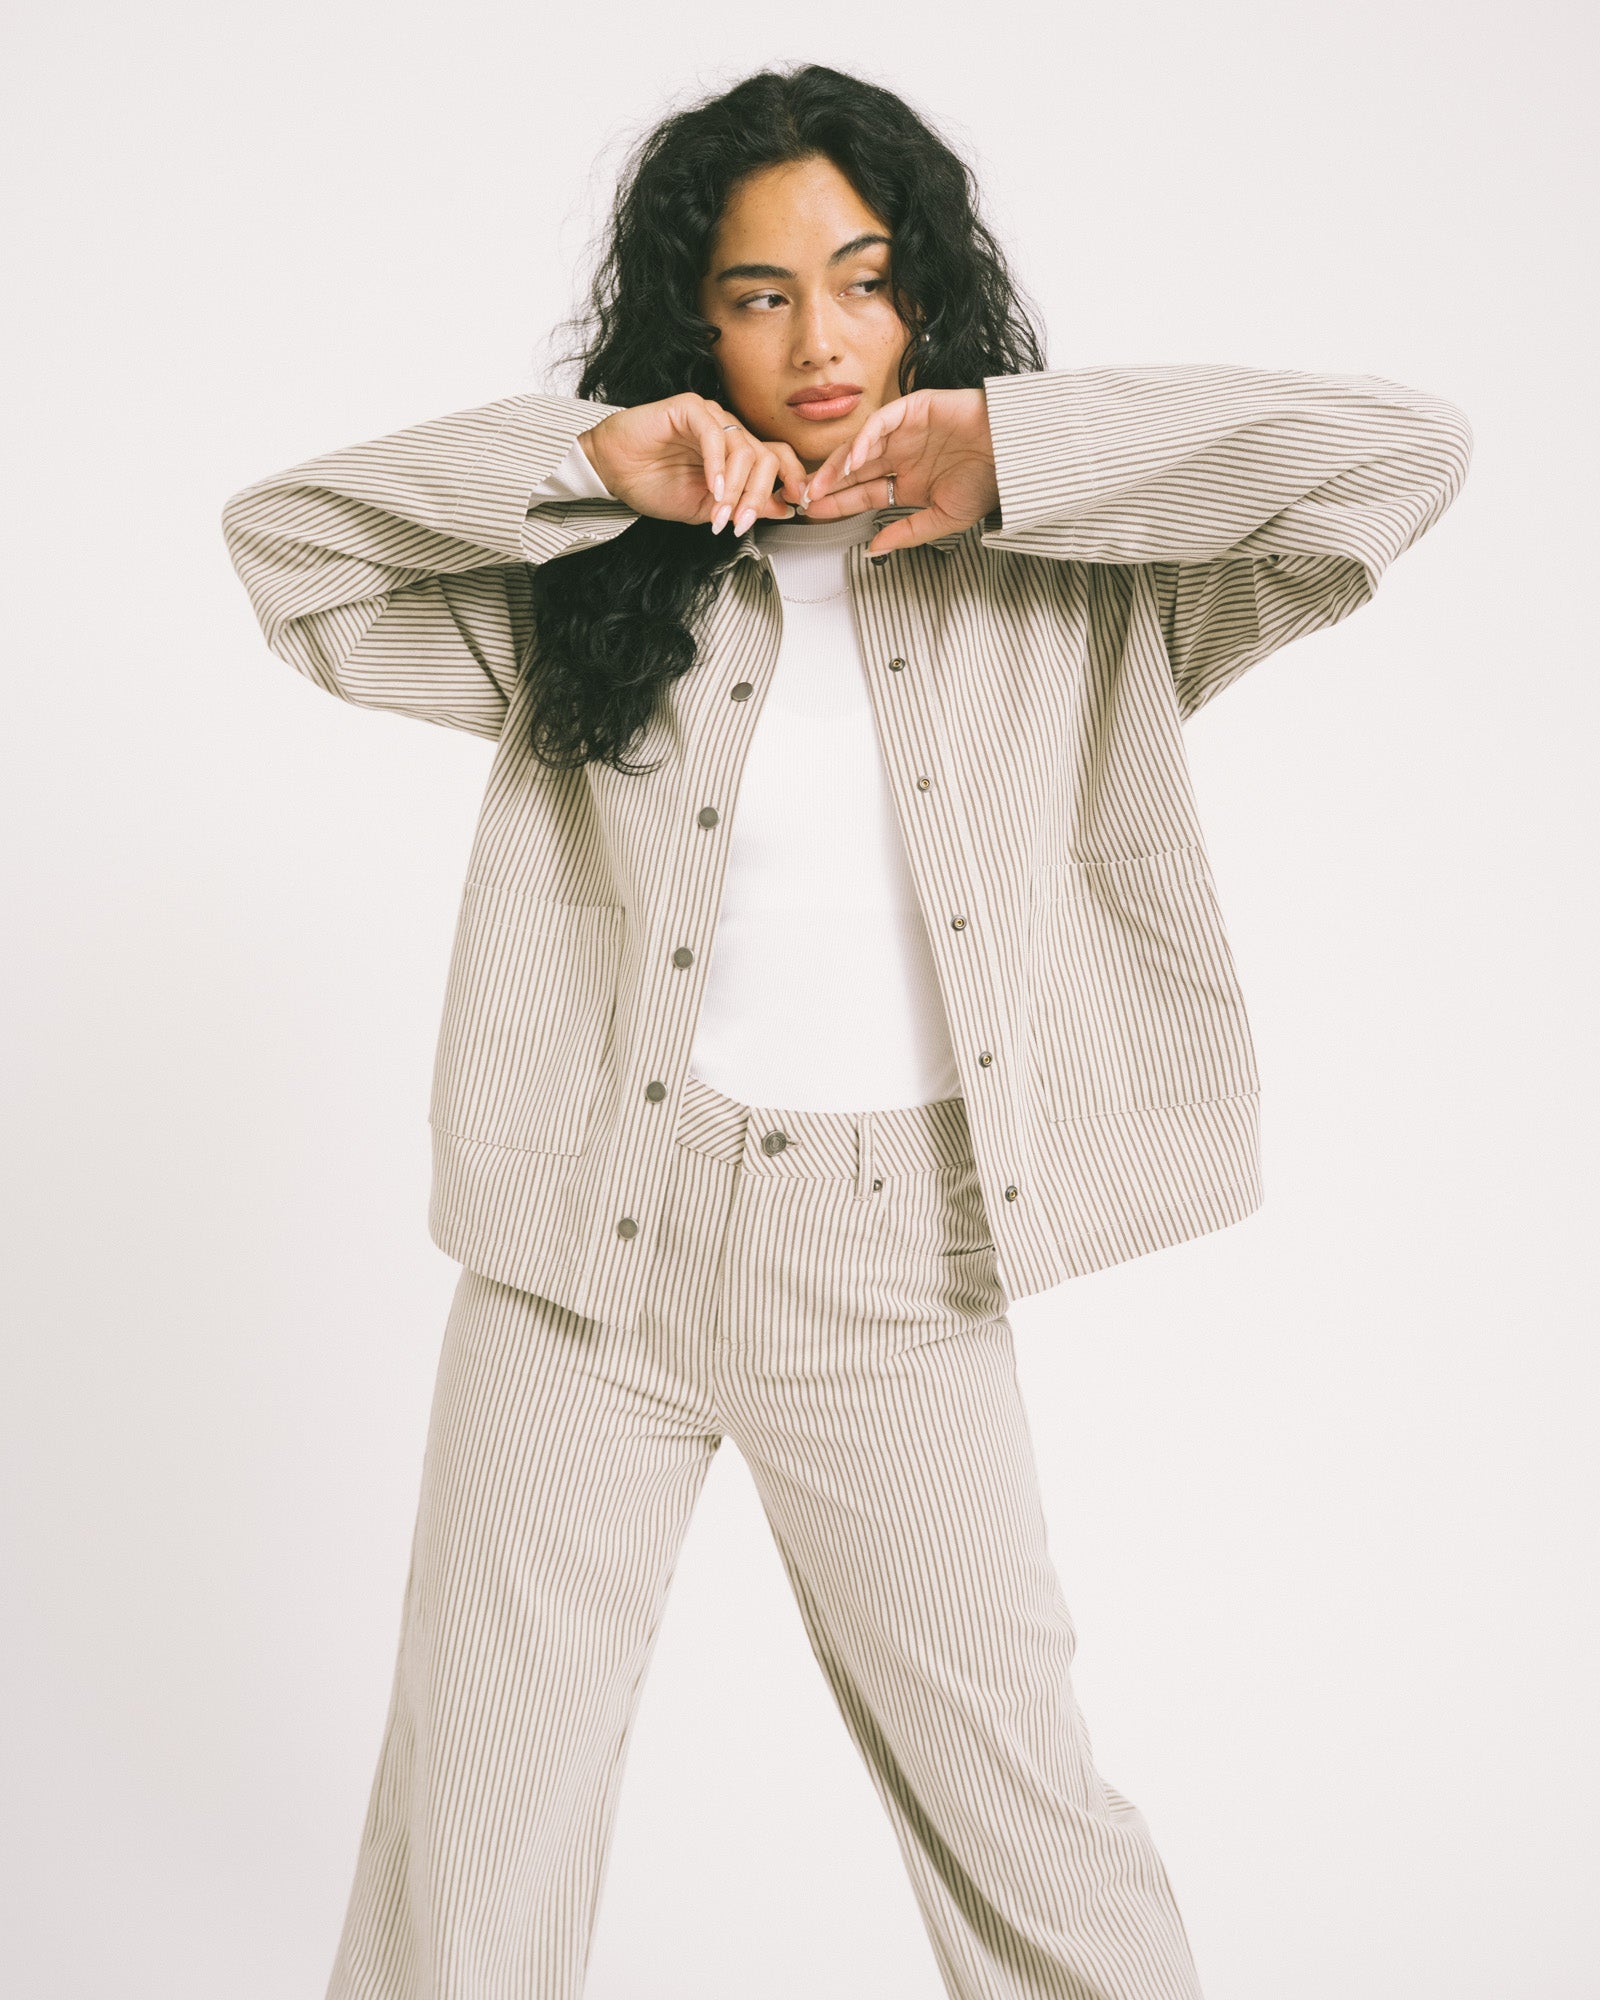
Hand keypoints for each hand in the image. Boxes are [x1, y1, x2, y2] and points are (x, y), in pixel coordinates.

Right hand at [579, 393, 807, 533]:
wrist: (613, 471)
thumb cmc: (653, 485)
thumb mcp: (707, 507)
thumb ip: (743, 505)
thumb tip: (783, 508)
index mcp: (735, 453)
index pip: (777, 457)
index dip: (791, 478)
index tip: (797, 504)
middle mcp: (728, 431)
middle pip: (765, 457)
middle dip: (758, 496)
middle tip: (741, 522)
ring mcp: (710, 417)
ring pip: (743, 449)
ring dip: (735, 488)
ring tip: (719, 513)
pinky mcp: (689, 407)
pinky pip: (714, 433)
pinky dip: (717, 464)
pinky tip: (712, 487)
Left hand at [800, 387, 999, 555]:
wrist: (1015, 455)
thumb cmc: (988, 484)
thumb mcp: (943, 520)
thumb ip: (907, 533)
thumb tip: (873, 550)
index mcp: (908, 481)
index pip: (862, 492)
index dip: (836, 502)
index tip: (813, 513)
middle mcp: (902, 455)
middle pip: (854, 469)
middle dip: (827, 484)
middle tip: (803, 498)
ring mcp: (906, 431)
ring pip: (860, 446)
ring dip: (837, 464)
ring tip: (820, 485)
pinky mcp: (914, 408)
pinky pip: (881, 423)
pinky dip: (864, 439)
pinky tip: (853, 460)